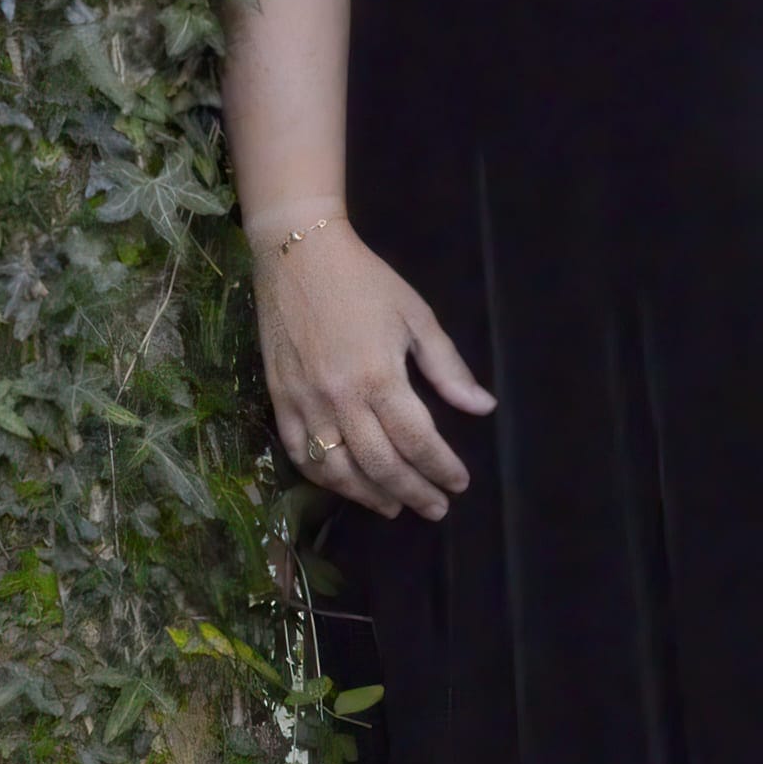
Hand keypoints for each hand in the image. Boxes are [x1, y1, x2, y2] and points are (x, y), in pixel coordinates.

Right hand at [265, 218, 495, 517]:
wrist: (297, 254)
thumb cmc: (365, 282)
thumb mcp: (416, 316)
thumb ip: (448, 368)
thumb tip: (483, 407)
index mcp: (379, 377)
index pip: (417, 441)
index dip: (441, 468)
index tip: (460, 483)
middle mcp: (340, 399)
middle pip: (381, 465)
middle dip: (413, 492)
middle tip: (435, 508)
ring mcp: (304, 403)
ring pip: (338, 470)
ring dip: (370, 496)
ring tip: (394, 507)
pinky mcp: (279, 401)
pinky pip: (300, 454)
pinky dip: (325, 479)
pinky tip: (346, 486)